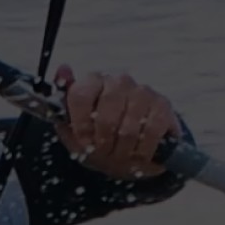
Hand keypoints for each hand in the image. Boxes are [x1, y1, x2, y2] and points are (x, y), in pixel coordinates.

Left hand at [53, 64, 180, 179]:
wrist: (134, 150)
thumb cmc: (99, 136)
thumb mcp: (73, 128)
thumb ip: (61, 104)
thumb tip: (63, 69)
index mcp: (93, 81)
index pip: (80, 96)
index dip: (80, 125)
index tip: (84, 143)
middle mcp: (118, 81)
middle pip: (105, 116)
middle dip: (104, 143)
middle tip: (105, 153)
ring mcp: (142, 91)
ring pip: (128, 129)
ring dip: (123, 150)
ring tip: (121, 155)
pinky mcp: (163, 105)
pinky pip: (151, 132)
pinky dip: (143, 150)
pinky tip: (139, 154)